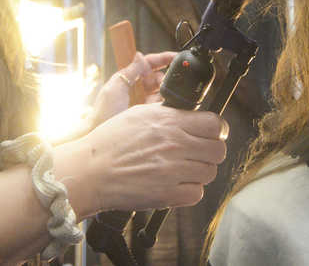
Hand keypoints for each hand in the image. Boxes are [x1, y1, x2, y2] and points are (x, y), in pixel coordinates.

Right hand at [54, 103, 227, 215]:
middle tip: (197, 154)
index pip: (215, 124)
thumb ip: (169, 114)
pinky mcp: (168, 194)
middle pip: (218, 150)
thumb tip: (191, 115)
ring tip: (182, 170)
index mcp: (169, 121)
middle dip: (211, 152)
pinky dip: (189, 191)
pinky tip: (175, 184)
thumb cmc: (110, 142)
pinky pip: (197, 193)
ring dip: (199, 172)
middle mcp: (175, 144)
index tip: (211, 134)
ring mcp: (173, 170)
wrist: (90, 171)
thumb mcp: (139, 114)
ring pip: (210, 172)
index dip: (216, 130)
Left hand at [87, 51, 175, 128]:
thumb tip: (140, 55)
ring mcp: (143, 100)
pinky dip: (165, 101)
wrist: (101, 135)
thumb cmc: (103, 111)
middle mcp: (137, 87)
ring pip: (161, 89)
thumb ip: (130, 71)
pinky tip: (164, 102)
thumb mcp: (116, 87)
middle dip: (164, 74)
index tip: (176, 56)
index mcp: (127, 78)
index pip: (148, 63)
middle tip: (167, 79)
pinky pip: (161, 103)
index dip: (162, 58)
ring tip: (164, 92)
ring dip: (165, 88)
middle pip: (157, 75)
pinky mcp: (148, 113)